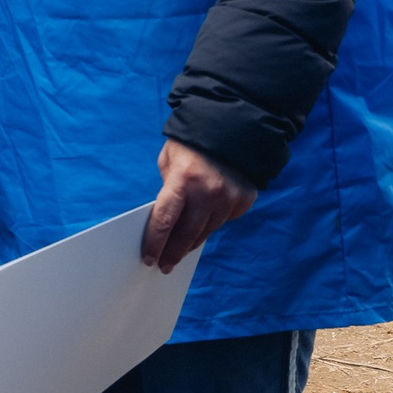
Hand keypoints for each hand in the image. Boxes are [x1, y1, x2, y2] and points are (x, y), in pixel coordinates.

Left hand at [140, 140, 256, 273]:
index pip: (164, 221)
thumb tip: (167, 217)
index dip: (155, 243)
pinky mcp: (243, 201)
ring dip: (192, 243)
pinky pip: (224, 220)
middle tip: (164, 266)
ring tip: (180, 252)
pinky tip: (203, 224)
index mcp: (182, 180)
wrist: (232, 127)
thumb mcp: (170, 160)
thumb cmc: (191, 143)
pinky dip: (212, 223)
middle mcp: (207, 193)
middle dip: (173, 253)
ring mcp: (228, 199)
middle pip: (186, 234)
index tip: (148, 259)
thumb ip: (168, 188)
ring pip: (206, 232)